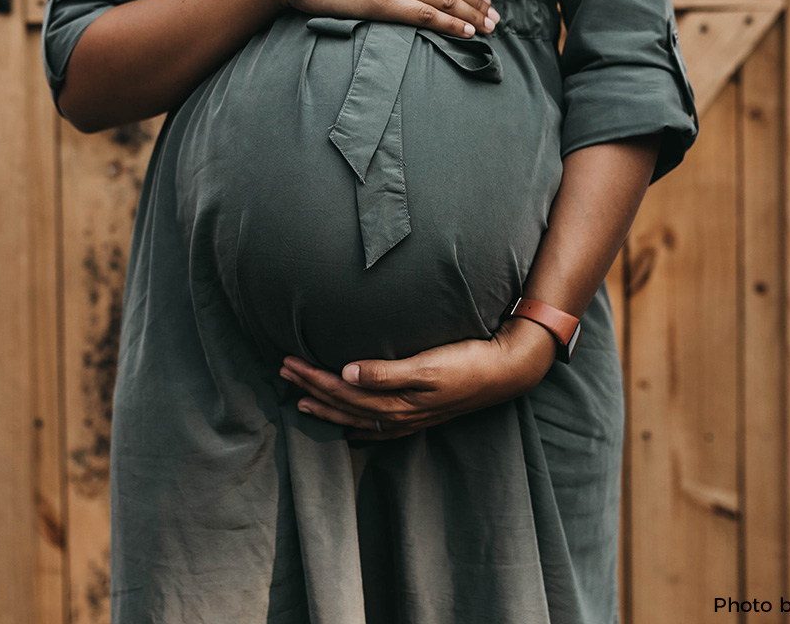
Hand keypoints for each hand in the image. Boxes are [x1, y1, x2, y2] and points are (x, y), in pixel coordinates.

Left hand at [278, 317, 558, 440]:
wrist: (505, 372)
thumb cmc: (467, 362)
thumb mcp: (428, 364)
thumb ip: (386, 372)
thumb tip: (346, 373)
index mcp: (396, 401)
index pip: (342, 391)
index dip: (312, 377)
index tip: (288, 362)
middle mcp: (399, 415)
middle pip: (343, 404)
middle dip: (311, 389)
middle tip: (283, 371)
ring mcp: (410, 419)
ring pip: (356, 417)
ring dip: (327, 407)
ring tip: (301, 399)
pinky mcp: (420, 415)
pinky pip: (378, 427)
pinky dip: (356, 426)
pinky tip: (347, 427)